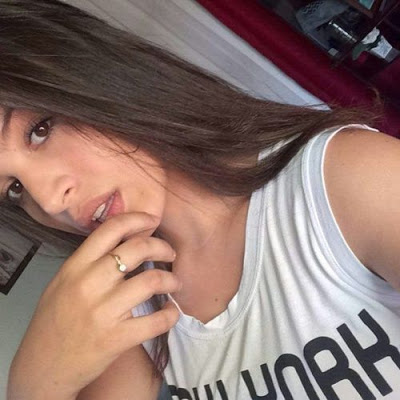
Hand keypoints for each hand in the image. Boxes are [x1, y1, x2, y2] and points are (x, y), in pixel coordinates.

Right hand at [7, 213, 179, 399]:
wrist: (43, 366)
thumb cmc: (54, 321)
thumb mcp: (63, 281)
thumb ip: (89, 261)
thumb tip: (123, 242)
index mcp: (76, 266)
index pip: (111, 229)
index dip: (137, 219)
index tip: (152, 220)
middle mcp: (90, 283)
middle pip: (137, 249)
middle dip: (161, 247)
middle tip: (170, 253)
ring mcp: (104, 311)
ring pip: (152, 280)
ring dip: (171, 279)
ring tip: (174, 283)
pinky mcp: (117, 338)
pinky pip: (156, 320)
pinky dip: (171, 314)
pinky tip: (171, 311)